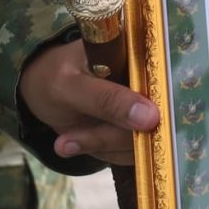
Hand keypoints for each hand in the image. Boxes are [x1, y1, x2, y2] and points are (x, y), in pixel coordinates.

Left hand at [19, 37, 158, 163]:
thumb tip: (151, 118)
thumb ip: (108, 100)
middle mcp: (151, 81)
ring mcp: (144, 107)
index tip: (134, 131)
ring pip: (142, 142)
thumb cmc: (54, 77)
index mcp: (142, 55)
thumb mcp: (72, 86)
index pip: (167, 86)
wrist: (41, 88)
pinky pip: (128, 152)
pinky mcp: (134, 129)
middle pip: (156, 122)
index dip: (159, 111)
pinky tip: (76, 143)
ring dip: (103, 147)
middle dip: (111, 137)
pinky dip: (102, 152)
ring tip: (68, 140)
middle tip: (70, 139)